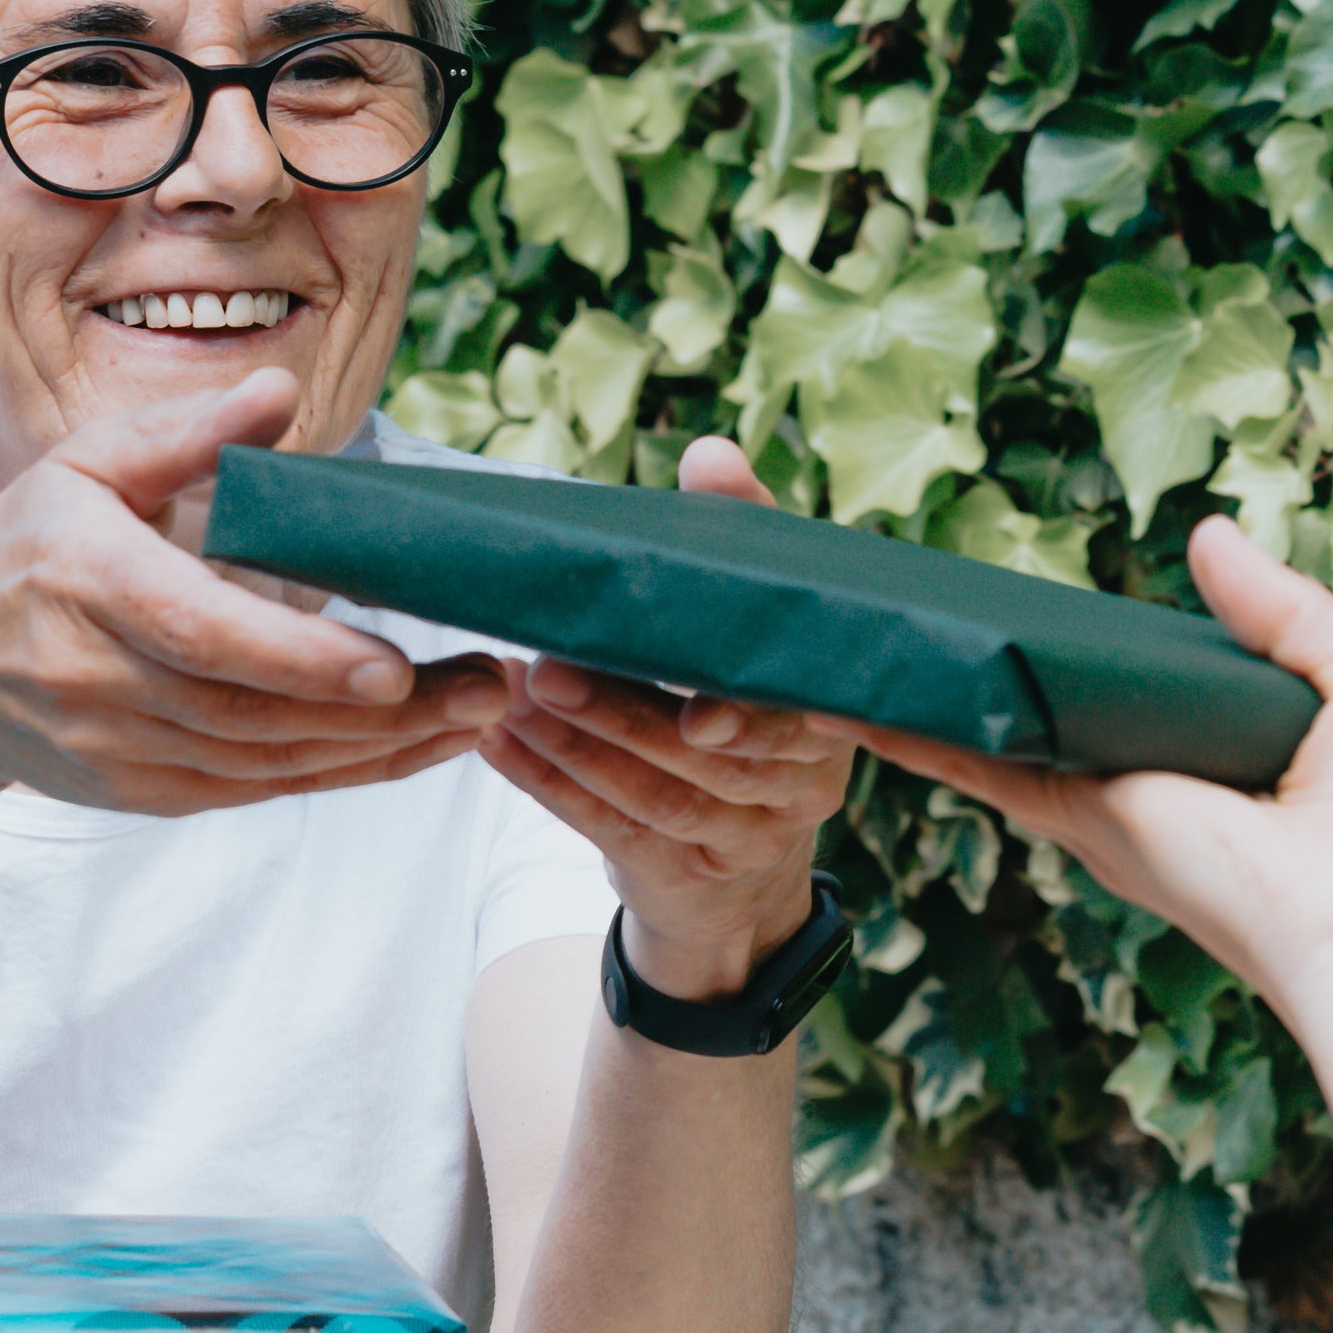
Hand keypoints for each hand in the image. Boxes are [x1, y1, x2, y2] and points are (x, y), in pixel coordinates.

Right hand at [0, 368, 508, 818]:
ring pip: (267, 764)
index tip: (393, 667)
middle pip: (258, 712)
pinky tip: (409, 747)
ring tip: (476, 713)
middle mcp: (101, 678)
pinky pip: (252, 791)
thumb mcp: (83, 468)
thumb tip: (275, 393)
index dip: (301, 661)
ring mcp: (118, 748)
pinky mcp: (140, 792)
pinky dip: (334, 773)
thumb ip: (182, 434)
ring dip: (381, 751)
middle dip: (386, 713)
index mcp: (89, 581)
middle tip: (492, 685)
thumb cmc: (22, 550)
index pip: (205, 633)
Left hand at [474, 435, 848, 996]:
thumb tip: (712, 455)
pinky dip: (553, 789)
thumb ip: (739, 537)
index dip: (748, 715)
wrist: (745, 853)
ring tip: (511, 700)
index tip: (695, 705)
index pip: (795, 715)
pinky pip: (616, 833)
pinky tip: (500, 748)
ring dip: (577, 748)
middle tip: (547, 671)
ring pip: (662, 800)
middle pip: (715, 761)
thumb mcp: (754, 622)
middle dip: (626, 716)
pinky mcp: (687, 876)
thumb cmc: (743, 695)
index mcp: (831, 715)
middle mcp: (806, 786)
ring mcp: (750, 840)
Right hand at [845, 517, 1332, 1015]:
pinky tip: (858, 698)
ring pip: (1010, 735)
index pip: (1157, 686)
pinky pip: (986, 769)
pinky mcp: (1087, 819)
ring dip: (941, 691)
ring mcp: (1120, 803)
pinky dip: (917, 736)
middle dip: (1007, 665)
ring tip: (871, 638)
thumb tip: (1205, 537)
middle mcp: (1171, 780)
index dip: (1110, 644)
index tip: (1055, 602)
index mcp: (1244, 748)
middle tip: (936, 605)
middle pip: (1069, 708)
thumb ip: (1285, 609)